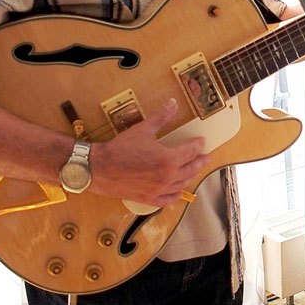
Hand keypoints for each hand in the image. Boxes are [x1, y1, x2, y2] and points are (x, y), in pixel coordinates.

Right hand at [88, 99, 209, 206]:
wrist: (99, 168)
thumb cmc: (120, 149)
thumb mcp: (142, 129)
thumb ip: (161, 117)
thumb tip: (173, 104)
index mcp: (168, 160)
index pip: (190, 152)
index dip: (197, 146)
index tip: (201, 142)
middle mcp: (166, 178)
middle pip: (190, 169)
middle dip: (199, 162)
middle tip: (205, 158)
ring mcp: (158, 190)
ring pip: (181, 185)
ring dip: (190, 177)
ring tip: (194, 171)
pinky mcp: (147, 198)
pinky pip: (167, 200)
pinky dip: (175, 196)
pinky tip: (178, 192)